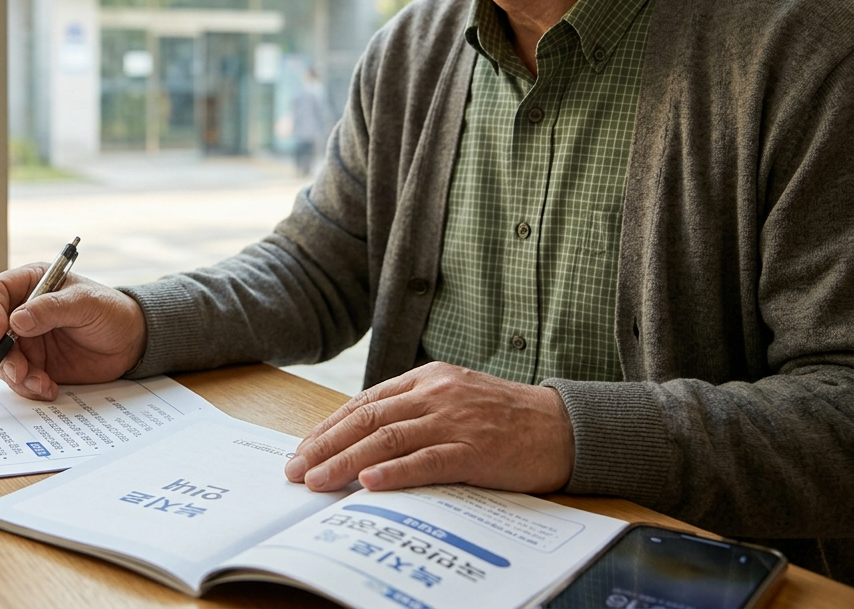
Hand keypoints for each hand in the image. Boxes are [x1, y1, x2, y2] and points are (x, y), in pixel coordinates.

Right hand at [0, 264, 146, 400]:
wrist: (130, 342)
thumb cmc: (110, 310)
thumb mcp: (85, 303)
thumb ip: (51, 309)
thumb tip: (16, 320)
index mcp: (31, 284)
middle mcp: (22, 312)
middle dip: (0, 354)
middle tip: (18, 371)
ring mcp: (26, 340)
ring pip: (2, 359)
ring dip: (16, 375)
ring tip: (41, 383)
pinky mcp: (35, 364)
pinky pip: (20, 379)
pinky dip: (29, 387)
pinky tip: (49, 388)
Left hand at [284, 362, 574, 493]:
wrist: (565, 426)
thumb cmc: (507, 417)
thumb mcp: (455, 398)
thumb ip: (415, 410)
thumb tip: (365, 438)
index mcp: (427, 379)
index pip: (366, 403)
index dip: (330, 427)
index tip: (304, 448)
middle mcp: (435, 395)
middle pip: (367, 420)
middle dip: (325, 446)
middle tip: (296, 469)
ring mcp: (455, 421)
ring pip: (387, 440)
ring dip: (345, 462)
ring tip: (317, 481)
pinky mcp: (475, 450)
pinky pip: (426, 461)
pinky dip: (394, 472)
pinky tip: (368, 483)